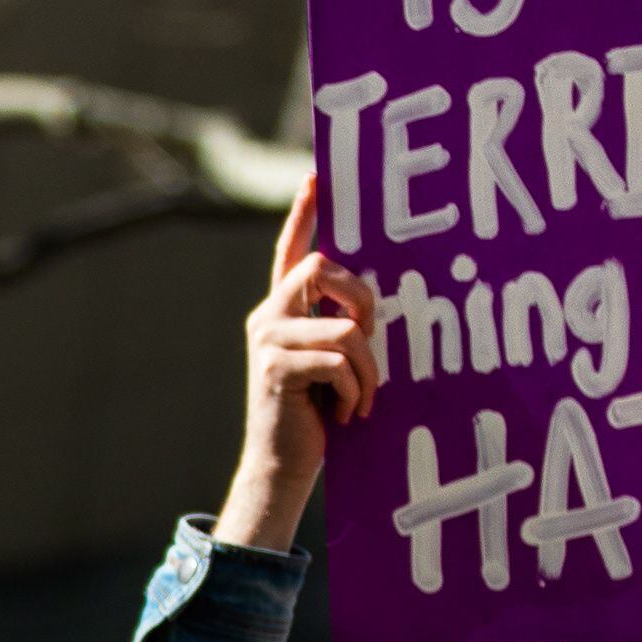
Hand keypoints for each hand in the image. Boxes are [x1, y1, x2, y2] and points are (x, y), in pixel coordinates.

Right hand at [217, 167, 381, 552]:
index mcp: (281, 309)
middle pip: (322, 266)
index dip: (303, 212)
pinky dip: (354, 392)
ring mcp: (268, 340)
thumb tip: (373, 309)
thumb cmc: (315, 415)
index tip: (317, 175)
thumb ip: (338, 327)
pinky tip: (345, 414)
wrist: (282, 466)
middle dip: (362, 300)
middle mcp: (268, 316)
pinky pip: (338, 361)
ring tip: (362, 399)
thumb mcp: (329, 362)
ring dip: (368, 369)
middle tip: (370, 342)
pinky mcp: (277, 369)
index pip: (290, 249)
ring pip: (343, 326)